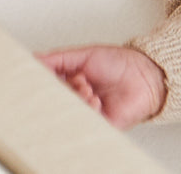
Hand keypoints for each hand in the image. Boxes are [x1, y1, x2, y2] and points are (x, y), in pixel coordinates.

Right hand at [37, 45, 165, 128]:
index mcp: (71, 82)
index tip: (45, 74)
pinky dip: (87, 110)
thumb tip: (34, 58)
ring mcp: (87, 112)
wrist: (146, 75)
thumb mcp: (85, 54)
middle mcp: (77, 98)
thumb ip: (58, 58)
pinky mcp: (99, 125)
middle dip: (64, 89)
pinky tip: (96, 100)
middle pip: (57, 99)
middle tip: (76, 80)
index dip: (46, 80)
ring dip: (76, 98)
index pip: (49, 85)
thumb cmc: (120, 63)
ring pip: (68, 112)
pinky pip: (84, 123)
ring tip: (88, 87)